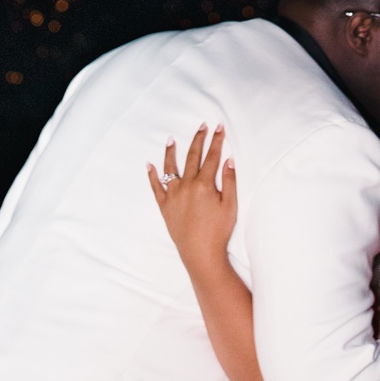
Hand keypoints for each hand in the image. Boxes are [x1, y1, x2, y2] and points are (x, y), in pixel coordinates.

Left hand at [147, 124, 237, 275]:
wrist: (201, 254)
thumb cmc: (218, 231)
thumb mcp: (230, 206)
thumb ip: (230, 181)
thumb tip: (229, 159)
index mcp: (205, 185)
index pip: (212, 156)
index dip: (216, 141)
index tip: (219, 127)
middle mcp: (187, 186)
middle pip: (192, 157)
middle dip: (198, 140)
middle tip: (202, 126)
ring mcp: (173, 195)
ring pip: (170, 168)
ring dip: (171, 152)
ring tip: (171, 139)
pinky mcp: (165, 207)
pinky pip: (156, 188)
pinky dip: (152, 176)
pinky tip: (149, 165)